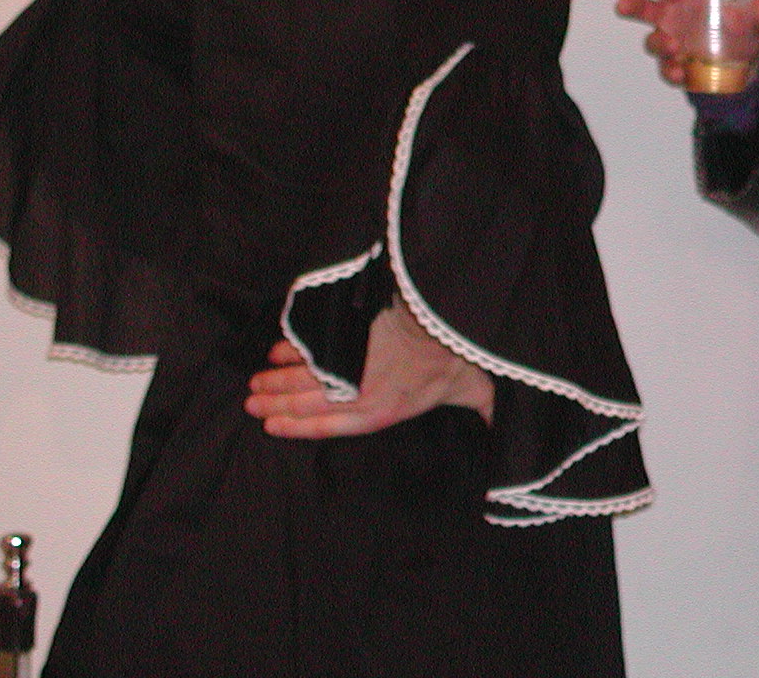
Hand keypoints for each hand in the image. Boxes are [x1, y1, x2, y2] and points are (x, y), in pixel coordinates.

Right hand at [244, 298, 494, 437]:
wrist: (452, 318)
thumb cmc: (467, 359)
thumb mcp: (476, 394)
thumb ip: (485, 415)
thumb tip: (508, 441)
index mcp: (383, 410)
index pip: (329, 424)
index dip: (296, 426)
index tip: (269, 425)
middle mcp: (360, 389)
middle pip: (307, 397)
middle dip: (276, 400)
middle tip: (250, 401)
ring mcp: (351, 359)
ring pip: (304, 371)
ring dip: (277, 376)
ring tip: (257, 380)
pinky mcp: (348, 333)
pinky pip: (313, 342)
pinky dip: (293, 345)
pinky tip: (277, 349)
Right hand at [614, 0, 758, 87]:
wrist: (743, 63)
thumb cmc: (738, 30)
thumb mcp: (750, 21)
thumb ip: (755, 13)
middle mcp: (672, 18)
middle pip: (644, 8)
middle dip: (633, 5)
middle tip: (625, 6)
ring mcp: (671, 42)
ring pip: (652, 41)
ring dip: (659, 43)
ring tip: (674, 47)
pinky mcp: (675, 65)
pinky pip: (666, 68)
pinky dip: (671, 71)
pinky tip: (681, 73)